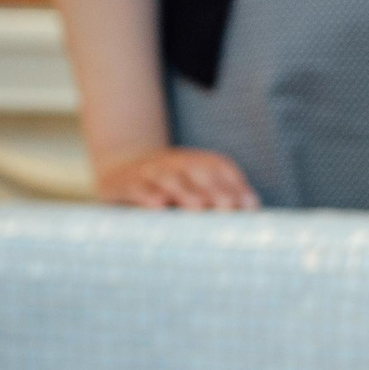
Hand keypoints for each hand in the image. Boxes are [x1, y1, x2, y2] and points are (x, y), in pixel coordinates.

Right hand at [93, 147, 259, 209]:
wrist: (115, 168)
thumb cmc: (165, 188)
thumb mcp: (191, 186)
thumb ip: (219, 196)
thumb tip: (252, 208)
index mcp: (193, 161)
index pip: (218, 166)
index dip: (234, 183)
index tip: (250, 205)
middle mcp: (172, 163)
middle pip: (196, 171)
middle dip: (214, 189)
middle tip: (229, 208)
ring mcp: (147, 171)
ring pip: (167, 178)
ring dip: (184, 191)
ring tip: (198, 206)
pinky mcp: (123, 183)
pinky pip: (135, 188)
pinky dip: (146, 195)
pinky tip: (157, 206)